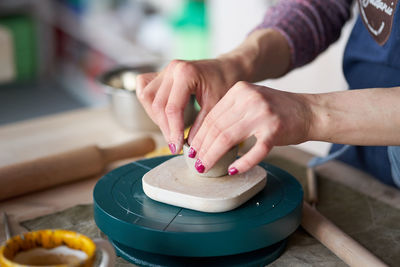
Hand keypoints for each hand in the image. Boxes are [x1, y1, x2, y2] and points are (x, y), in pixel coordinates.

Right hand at [136, 59, 238, 153]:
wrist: (229, 68)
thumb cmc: (226, 83)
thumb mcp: (217, 107)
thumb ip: (202, 127)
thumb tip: (190, 150)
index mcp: (186, 73)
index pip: (172, 108)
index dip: (173, 131)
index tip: (177, 147)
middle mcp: (172, 69)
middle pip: (157, 105)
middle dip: (165, 128)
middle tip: (175, 144)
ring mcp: (165, 70)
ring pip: (147, 97)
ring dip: (156, 118)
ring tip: (171, 130)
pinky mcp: (162, 74)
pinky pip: (145, 89)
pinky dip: (150, 105)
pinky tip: (163, 115)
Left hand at [189, 81, 311, 173]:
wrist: (309, 111)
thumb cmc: (277, 110)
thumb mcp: (250, 101)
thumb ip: (231, 112)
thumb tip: (205, 136)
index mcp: (240, 90)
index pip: (212, 116)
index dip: (199, 135)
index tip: (192, 149)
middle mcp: (250, 99)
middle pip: (217, 128)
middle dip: (203, 148)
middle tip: (196, 162)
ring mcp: (263, 114)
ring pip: (228, 139)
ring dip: (214, 156)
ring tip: (206, 168)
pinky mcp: (275, 130)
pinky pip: (255, 151)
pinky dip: (242, 162)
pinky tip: (233, 170)